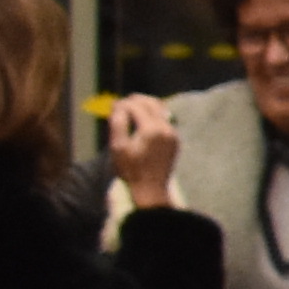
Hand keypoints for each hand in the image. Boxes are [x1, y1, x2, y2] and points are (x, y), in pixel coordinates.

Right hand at [102, 95, 183, 210]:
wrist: (151, 188)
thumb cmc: (131, 170)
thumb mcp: (118, 147)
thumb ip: (118, 124)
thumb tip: (118, 106)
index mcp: (152, 129)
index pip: (137, 106)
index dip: (124, 103)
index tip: (113, 105)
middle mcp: (166, 128)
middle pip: (152, 103)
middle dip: (136, 100)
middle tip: (123, 102)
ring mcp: (173, 134)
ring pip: (161, 110)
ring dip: (147, 105)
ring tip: (132, 108)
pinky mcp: (175, 140)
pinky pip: (165, 120)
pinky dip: (154, 115)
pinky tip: (144, 119)